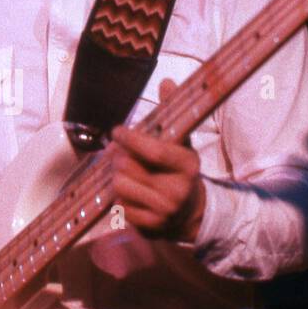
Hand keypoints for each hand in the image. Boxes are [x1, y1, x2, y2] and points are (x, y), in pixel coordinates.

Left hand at [108, 77, 206, 241]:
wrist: (191, 212)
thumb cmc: (180, 170)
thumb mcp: (182, 143)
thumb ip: (172, 113)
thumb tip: (167, 82)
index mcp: (187, 165)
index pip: (154, 151)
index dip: (131, 139)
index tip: (117, 130)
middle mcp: (177, 190)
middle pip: (129, 167)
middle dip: (118, 157)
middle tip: (116, 151)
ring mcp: (164, 211)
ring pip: (120, 186)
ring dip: (116, 176)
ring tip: (123, 171)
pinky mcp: (150, 227)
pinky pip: (120, 206)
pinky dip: (119, 197)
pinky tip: (129, 191)